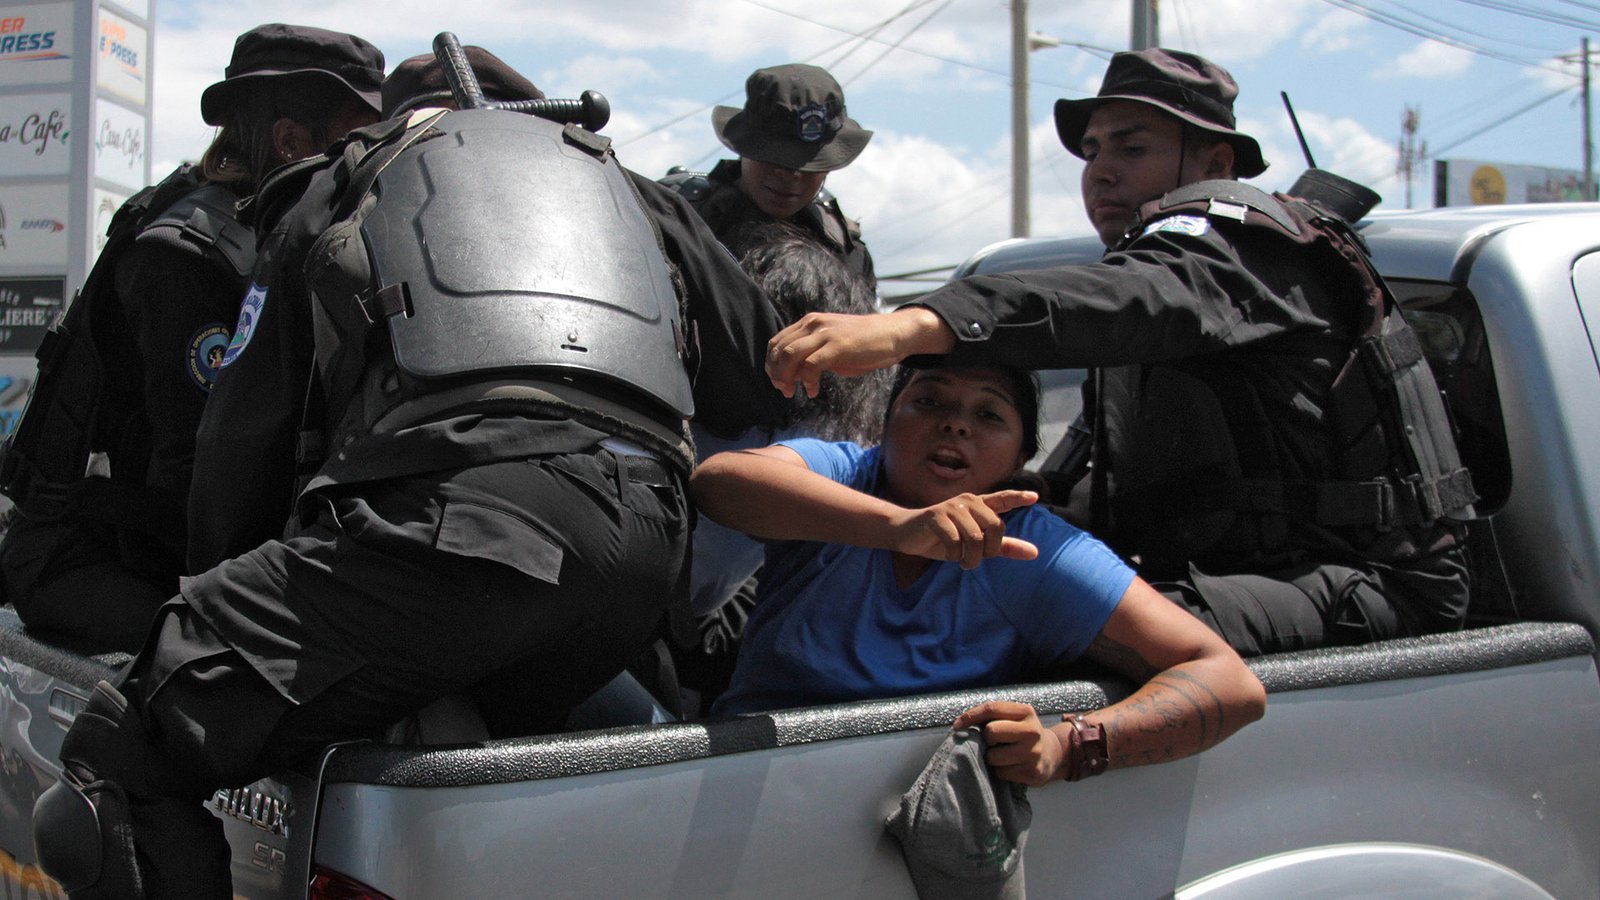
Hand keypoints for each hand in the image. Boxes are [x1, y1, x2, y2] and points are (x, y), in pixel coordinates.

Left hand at [765, 308, 954, 398]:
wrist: (893, 333)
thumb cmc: (864, 343)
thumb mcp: (833, 345)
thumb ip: (812, 355)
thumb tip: (793, 374)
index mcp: (810, 323)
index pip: (777, 342)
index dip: (772, 364)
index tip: (778, 382)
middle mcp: (813, 324)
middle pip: (779, 349)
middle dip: (776, 373)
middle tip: (784, 390)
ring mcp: (825, 334)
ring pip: (789, 355)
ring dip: (786, 377)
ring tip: (793, 392)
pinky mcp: (837, 346)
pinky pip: (811, 365)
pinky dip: (807, 382)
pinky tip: (813, 391)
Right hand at [889, 491, 1038, 568]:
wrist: (907, 535)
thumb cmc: (942, 539)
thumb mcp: (975, 545)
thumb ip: (1004, 547)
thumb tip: (1035, 553)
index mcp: (978, 506)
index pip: (1002, 499)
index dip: (1018, 498)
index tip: (1035, 497)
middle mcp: (968, 502)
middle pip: (995, 526)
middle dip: (989, 550)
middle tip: (978, 559)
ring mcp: (952, 507)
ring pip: (975, 537)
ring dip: (971, 558)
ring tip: (964, 562)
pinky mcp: (936, 516)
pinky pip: (955, 541)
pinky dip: (956, 556)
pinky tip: (952, 557)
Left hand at [954, 701, 1063, 786]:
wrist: (1051, 754)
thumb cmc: (1022, 734)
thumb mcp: (1014, 718)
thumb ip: (993, 717)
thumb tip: (960, 725)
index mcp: (1026, 712)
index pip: (991, 709)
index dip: (970, 716)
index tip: (957, 725)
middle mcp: (1032, 731)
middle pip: (991, 732)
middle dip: (986, 739)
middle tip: (993, 742)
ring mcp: (1034, 752)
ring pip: (993, 756)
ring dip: (992, 758)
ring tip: (1003, 755)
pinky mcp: (1033, 772)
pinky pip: (1001, 772)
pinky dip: (1000, 771)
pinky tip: (1011, 766)